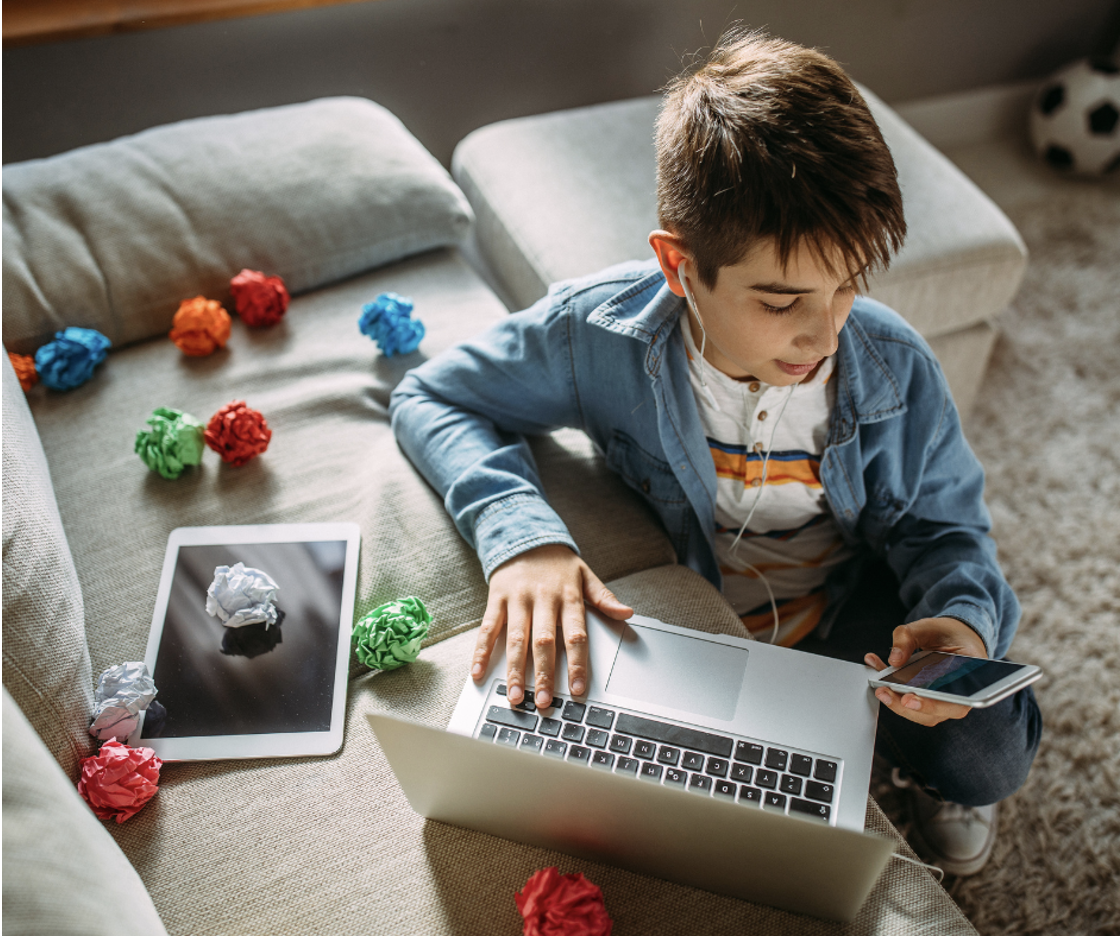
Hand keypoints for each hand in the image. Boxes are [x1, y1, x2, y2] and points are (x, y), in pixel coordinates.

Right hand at [472, 544, 633, 707]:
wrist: (524, 536)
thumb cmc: (558, 563)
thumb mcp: (585, 574)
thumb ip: (604, 597)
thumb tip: (627, 613)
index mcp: (568, 595)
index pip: (576, 634)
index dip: (577, 663)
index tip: (577, 689)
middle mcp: (543, 598)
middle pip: (543, 640)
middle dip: (543, 673)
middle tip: (543, 701)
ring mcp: (518, 599)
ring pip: (516, 638)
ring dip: (514, 669)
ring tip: (515, 695)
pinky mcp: (496, 598)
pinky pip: (488, 627)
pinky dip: (481, 651)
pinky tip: (478, 672)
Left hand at [863, 617, 987, 726]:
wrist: (955, 636)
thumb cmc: (949, 634)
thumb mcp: (928, 627)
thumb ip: (909, 637)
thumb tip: (894, 659)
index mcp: (971, 677)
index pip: (956, 700)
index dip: (933, 704)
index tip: (909, 699)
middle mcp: (960, 696)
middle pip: (934, 713)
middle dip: (905, 706)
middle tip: (884, 692)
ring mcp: (944, 701)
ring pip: (920, 713)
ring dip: (896, 701)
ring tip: (878, 685)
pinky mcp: (928, 700)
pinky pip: (910, 702)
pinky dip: (892, 689)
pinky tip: (877, 670)